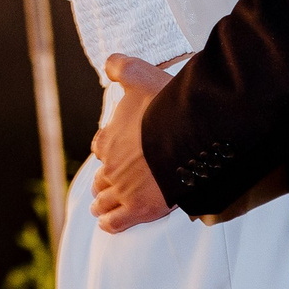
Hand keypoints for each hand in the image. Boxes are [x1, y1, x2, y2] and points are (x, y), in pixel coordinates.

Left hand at [88, 53, 176, 232]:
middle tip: (106, 184)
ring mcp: (124, 188)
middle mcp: (112, 165)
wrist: (188, 135)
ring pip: (105, 200)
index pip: (102, 146)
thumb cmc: (165, 106)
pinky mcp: (139, 208)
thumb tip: (109, 64)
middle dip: (104, 180)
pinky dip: (110, 223)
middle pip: (102, 176)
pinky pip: (117, 221)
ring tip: (100, 207)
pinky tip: (107, 224)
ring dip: (102, 203)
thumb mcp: (140, 76)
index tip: (112, 151)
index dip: (107, 149)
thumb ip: (121, 67)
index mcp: (109, 137)